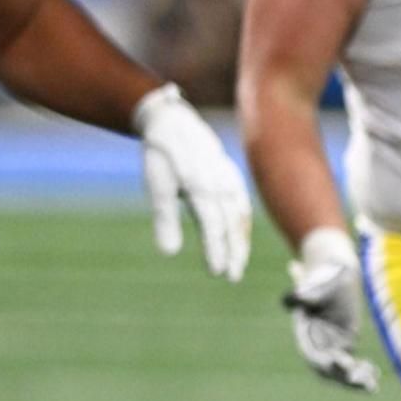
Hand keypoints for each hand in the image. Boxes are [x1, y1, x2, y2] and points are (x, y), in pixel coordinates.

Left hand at [133, 84, 251, 280]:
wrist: (176, 124)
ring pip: (241, 218)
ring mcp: (231, 181)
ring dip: (240, 242)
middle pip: (232, 226)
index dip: (216, 251)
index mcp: (201, 188)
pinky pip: (242, 207)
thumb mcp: (158, 186)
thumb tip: (168, 254)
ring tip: (237, 264)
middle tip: (232, 277)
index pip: (213, 227)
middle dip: (234, 253)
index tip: (216, 273)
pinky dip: (242, 226)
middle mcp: (221, 186)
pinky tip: (240, 239)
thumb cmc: (162, 157)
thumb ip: (165, 220)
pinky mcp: (233, 179)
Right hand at [282, 227, 378, 391]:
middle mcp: (317, 341)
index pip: (312, 354)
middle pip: (326, 369)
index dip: (323, 364)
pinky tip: (374, 376)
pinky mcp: (345, 342)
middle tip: (360, 382)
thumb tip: (295, 297)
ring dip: (353, 380)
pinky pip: (352, 363)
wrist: (336, 270)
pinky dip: (361, 371)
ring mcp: (331, 344)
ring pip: (340, 370)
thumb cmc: (325, 275)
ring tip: (371, 386)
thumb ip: (305, 293)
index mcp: (306, 331)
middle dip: (342, 377)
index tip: (339, 365)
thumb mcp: (316, 283)